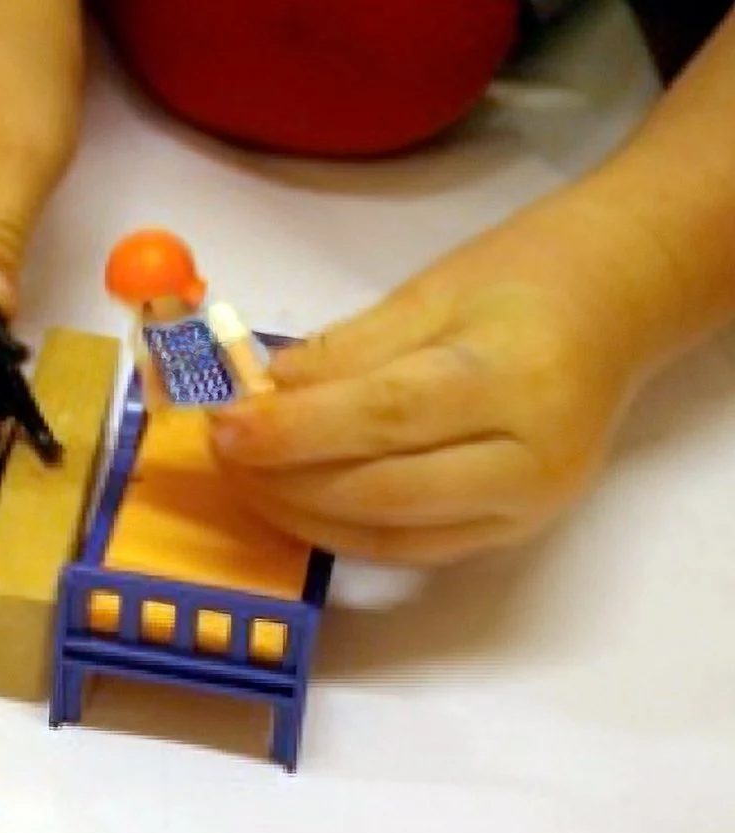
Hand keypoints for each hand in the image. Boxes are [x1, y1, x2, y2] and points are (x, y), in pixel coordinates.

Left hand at [209, 199, 649, 565]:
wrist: (615, 306)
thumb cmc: (523, 278)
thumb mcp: (430, 291)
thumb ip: (347, 350)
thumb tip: (266, 394)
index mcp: (514, 377)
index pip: (384, 416)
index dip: (294, 430)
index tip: (225, 424)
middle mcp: (531, 459)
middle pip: (381, 489)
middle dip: (285, 477)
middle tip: (223, 451)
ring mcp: (528, 507)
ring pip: (390, 534)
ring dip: (303, 513)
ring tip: (246, 477)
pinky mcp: (515, 531)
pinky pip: (412, 550)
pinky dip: (344, 531)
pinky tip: (296, 503)